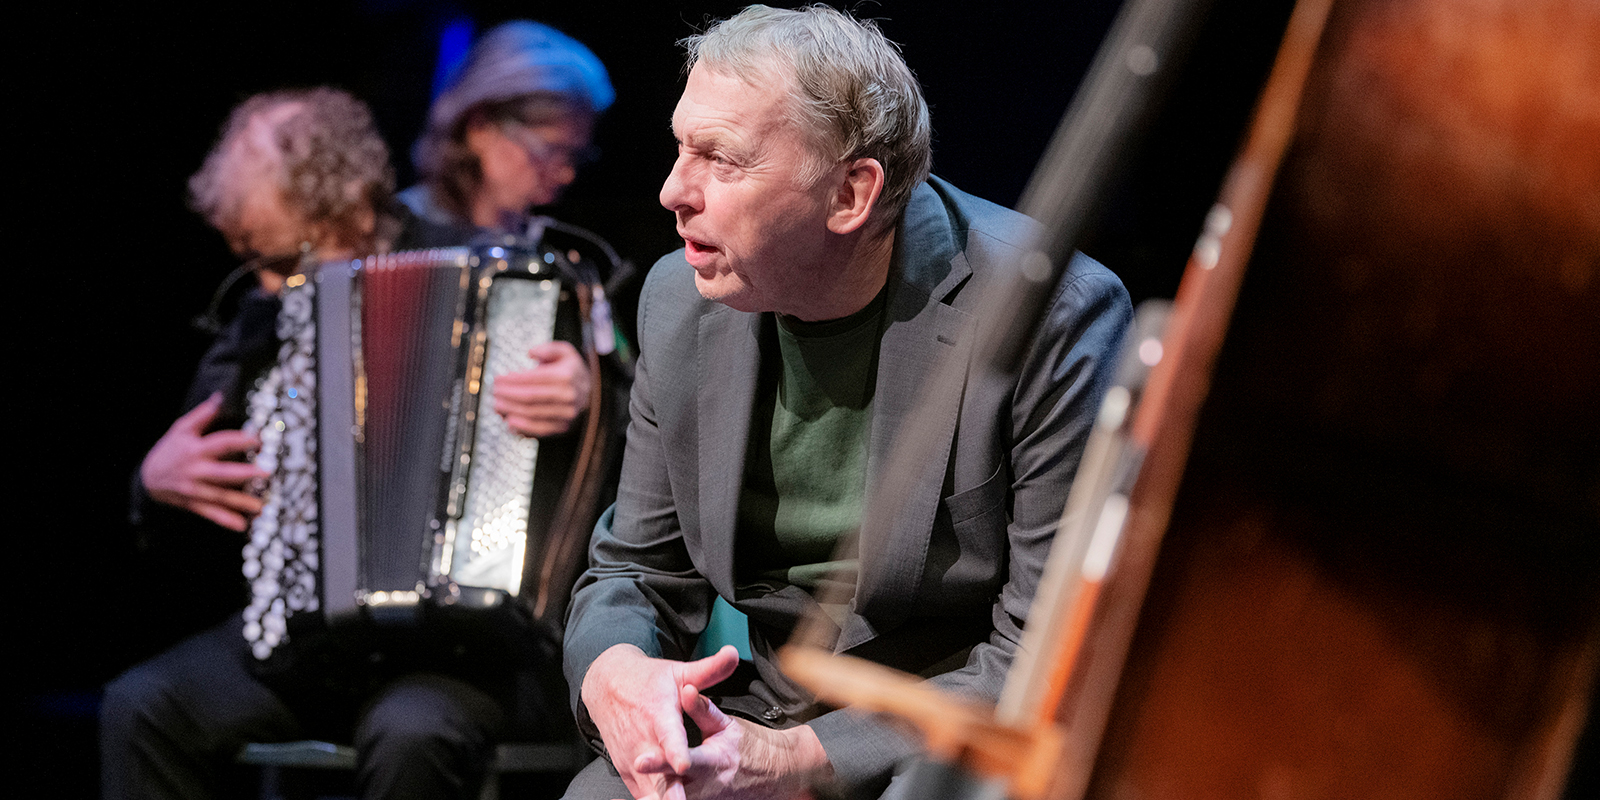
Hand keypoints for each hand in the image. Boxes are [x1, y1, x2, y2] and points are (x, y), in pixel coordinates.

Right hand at [139, 392, 266, 530]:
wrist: (147, 478)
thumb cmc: (169, 450)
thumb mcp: (181, 428)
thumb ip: (203, 414)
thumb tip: (221, 396)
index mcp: (196, 449)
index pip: (222, 443)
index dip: (241, 440)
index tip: (259, 439)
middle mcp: (197, 471)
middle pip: (223, 472)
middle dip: (244, 473)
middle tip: (265, 474)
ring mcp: (196, 489)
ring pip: (221, 496)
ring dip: (241, 502)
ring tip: (260, 506)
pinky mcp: (194, 504)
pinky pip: (212, 513)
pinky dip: (226, 520)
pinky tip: (242, 525)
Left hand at [491, 340, 591, 437]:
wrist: (591, 394)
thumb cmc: (571, 371)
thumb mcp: (565, 352)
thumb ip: (548, 348)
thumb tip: (531, 353)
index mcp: (566, 375)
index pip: (533, 379)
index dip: (513, 380)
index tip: (498, 378)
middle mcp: (568, 396)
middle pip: (530, 397)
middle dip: (508, 395)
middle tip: (494, 392)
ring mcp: (566, 413)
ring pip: (533, 413)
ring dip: (511, 410)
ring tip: (496, 405)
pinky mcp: (563, 426)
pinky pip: (541, 429)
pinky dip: (523, 428)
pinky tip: (509, 422)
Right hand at [581, 644, 740, 799]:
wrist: (606, 686)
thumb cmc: (649, 681)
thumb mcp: (679, 671)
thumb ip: (709, 670)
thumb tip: (733, 654)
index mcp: (657, 713)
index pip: (669, 735)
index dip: (676, 752)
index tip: (684, 765)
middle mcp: (643, 738)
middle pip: (657, 771)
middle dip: (669, 792)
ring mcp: (633, 758)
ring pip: (647, 787)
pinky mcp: (627, 770)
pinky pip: (640, 793)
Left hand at [633, 686, 829, 799]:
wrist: (774, 775)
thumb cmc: (748, 746)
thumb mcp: (727, 725)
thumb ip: (703, 710)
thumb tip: (686, 689)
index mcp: (714, 761)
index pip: (683, 760)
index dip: (662, 760)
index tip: (640, 760)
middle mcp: (706, 786)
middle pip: (671, 790)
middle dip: (648, 789)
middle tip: (629, 775)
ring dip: (648, 798)